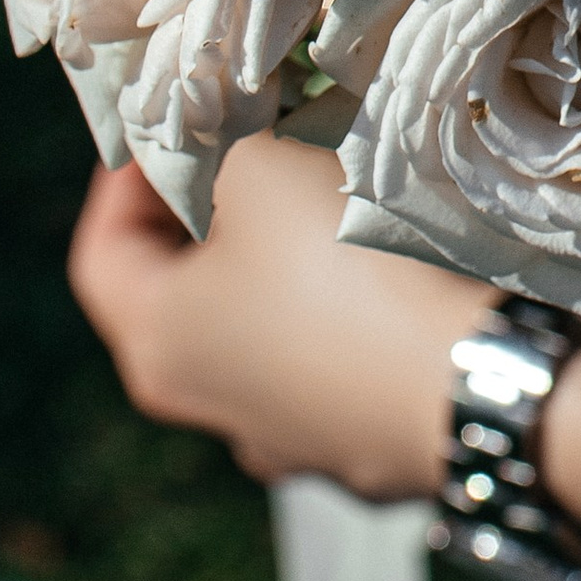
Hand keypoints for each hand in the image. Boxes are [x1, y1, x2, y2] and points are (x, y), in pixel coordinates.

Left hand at [69, 132, 484, 497]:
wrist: (478, 384)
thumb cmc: (345, 271)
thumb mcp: (264, 169)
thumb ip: (222, 147)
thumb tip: (223, 148)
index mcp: (156, 344)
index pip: (102, 251)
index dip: (123, 180)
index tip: (168, 130)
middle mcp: (208, 407)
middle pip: (185, 298)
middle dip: (212, 221)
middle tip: (250, 158)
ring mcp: (291, 441)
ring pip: (266, 337)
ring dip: (284, 276)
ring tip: (329, 213)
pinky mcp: (366, 451)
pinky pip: (340, 369)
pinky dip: (349, 323)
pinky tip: (393, 282)